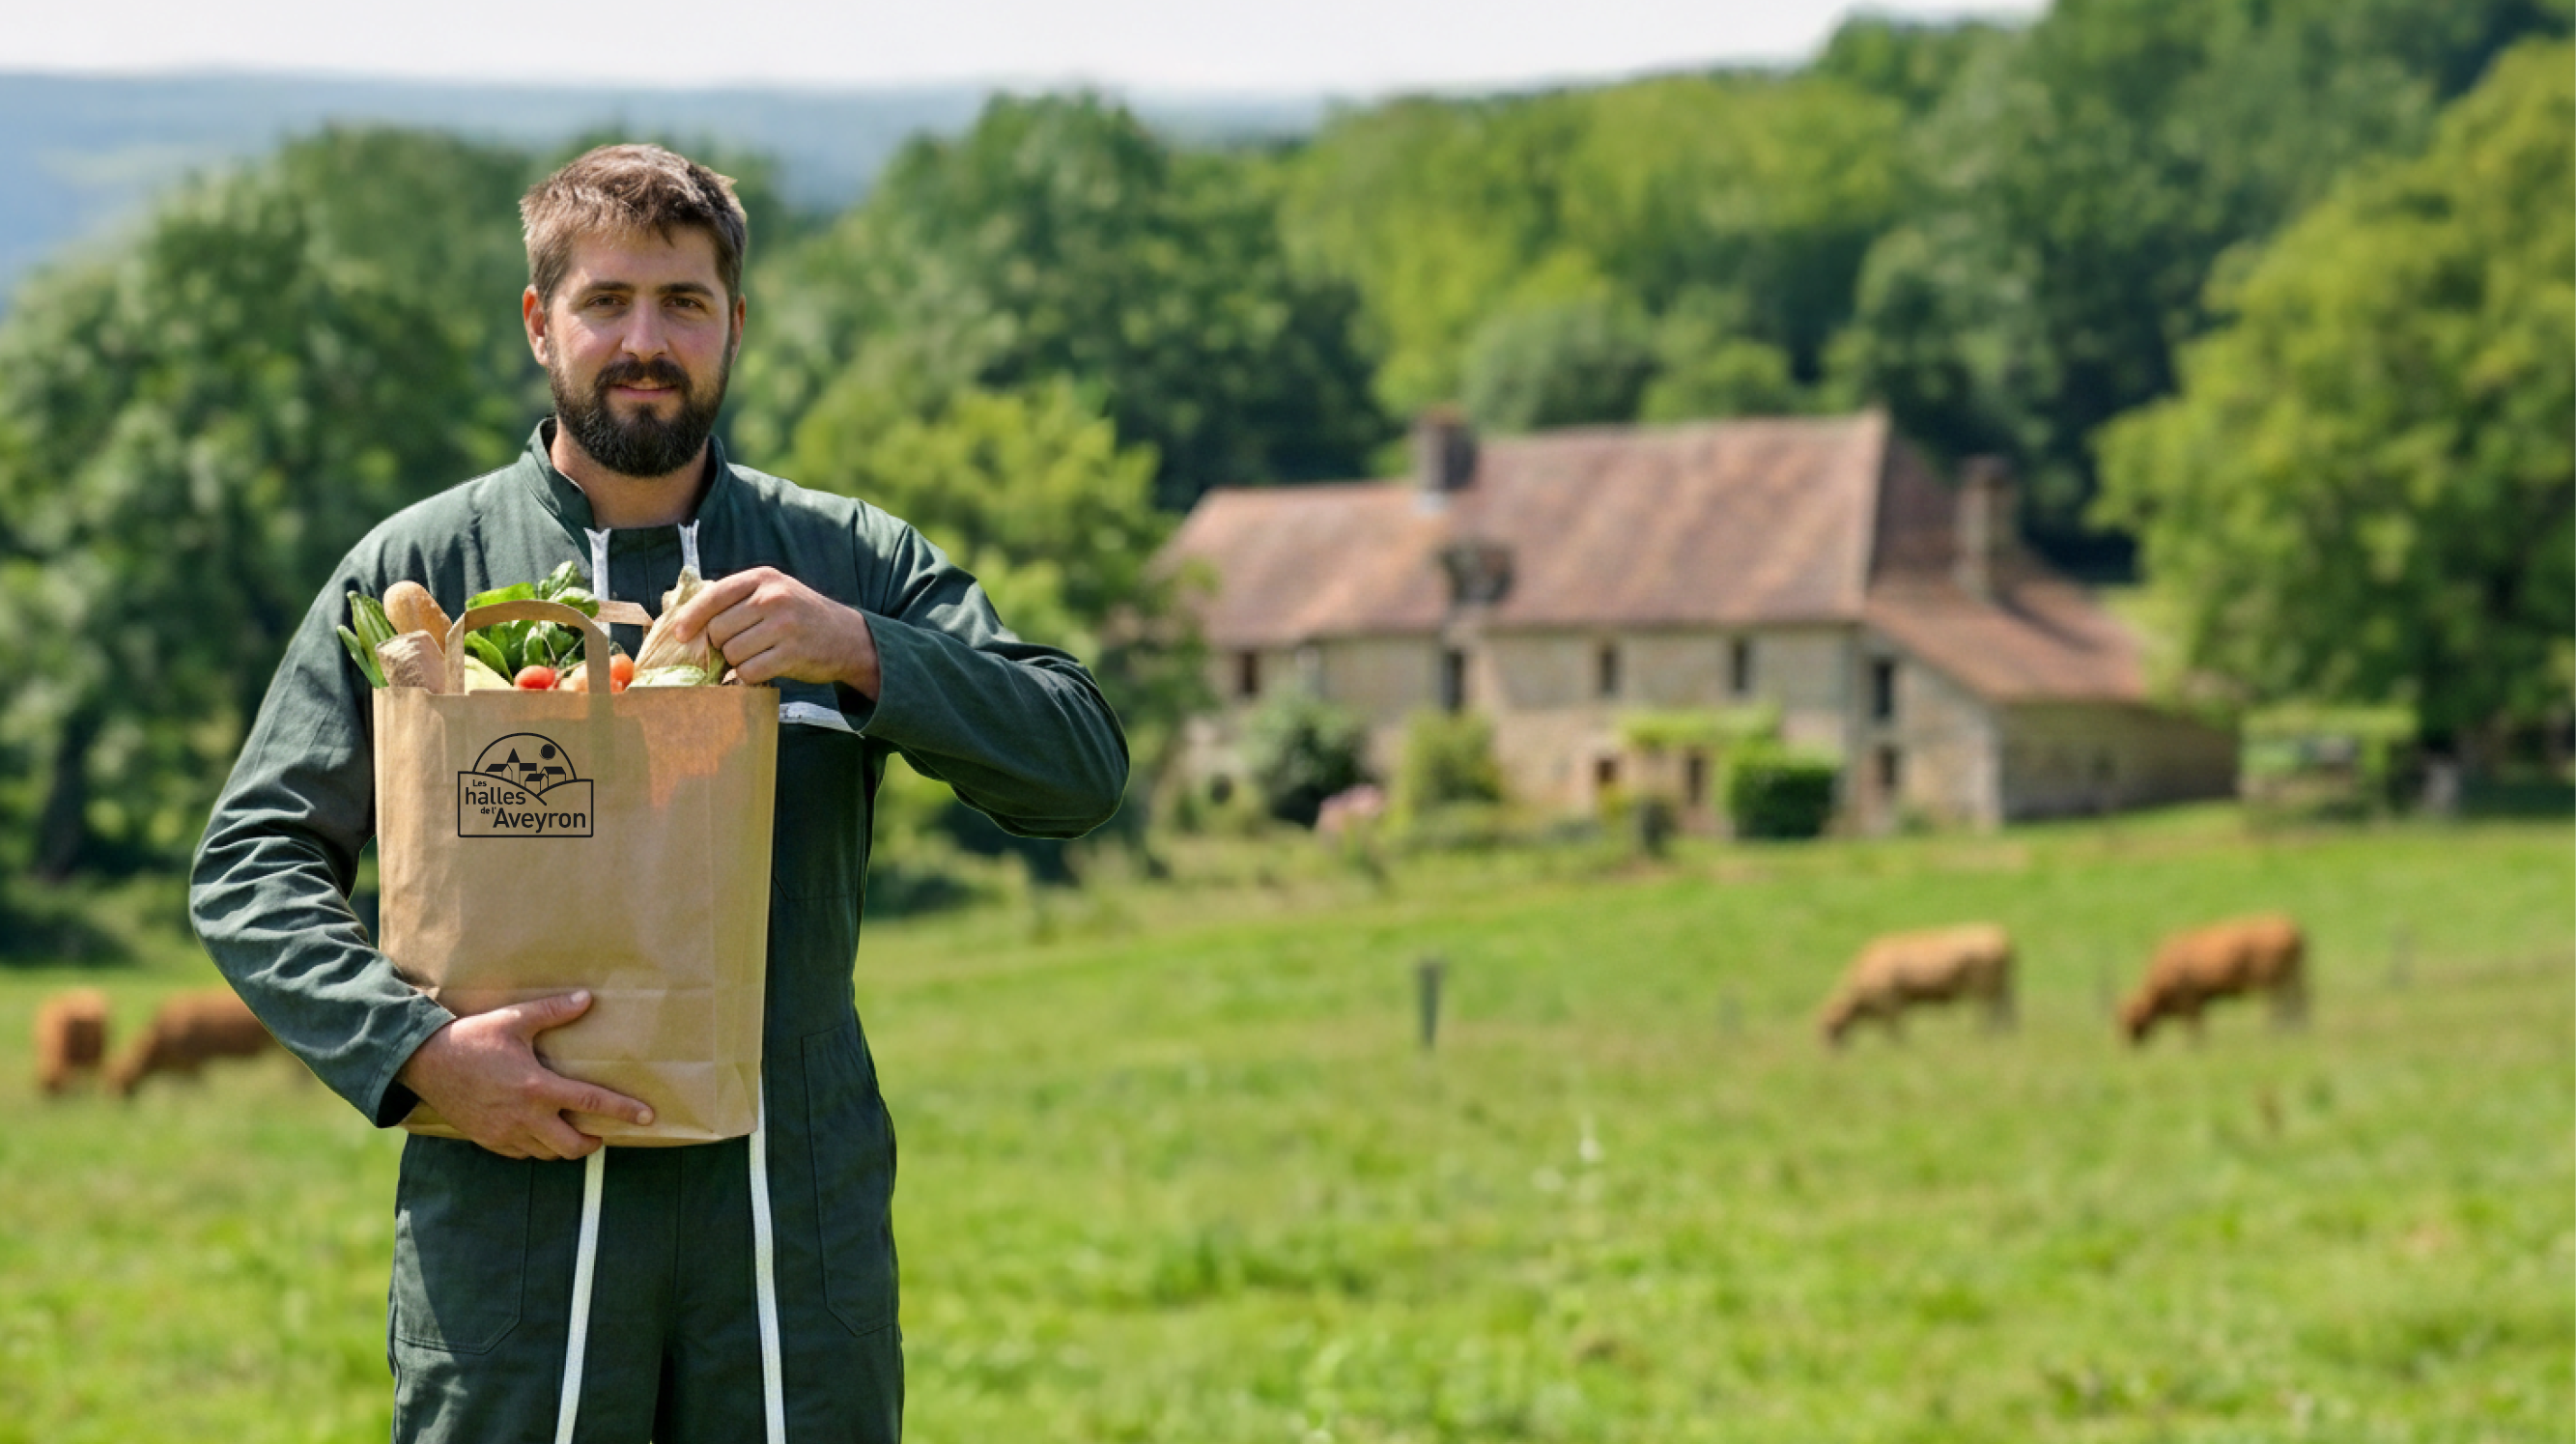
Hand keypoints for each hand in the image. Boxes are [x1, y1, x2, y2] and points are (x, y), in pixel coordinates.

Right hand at [394, 991, 652, 1159]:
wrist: (423, 1063)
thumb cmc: (471, 1039)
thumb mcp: (514, 1019)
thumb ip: (553, 1011)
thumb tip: (587, 999)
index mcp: (537, 1088)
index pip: (592, 1103)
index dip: (624, 1112)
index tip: (648, 1118)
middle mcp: (525, 1117)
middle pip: (573, 1146)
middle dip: (594, 1142)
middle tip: (602, 1131)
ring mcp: (505, 1133)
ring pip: (548, 1154)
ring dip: (566, 1146)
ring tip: (574, 1131)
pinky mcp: (488, 1141)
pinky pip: (523, 1154)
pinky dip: (538, 1148)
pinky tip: (540, 1132)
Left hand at [664, 566, 879, 695]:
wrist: (848, 637)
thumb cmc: (800, 616)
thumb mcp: (774, 591)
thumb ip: (737, 598)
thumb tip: (685, 618)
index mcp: (764, 578)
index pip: (714, 596)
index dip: (691, 617)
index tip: (681, 634)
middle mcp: (773, 598)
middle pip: (719, 629)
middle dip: (720, 644)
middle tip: (737, 647)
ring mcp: (784, 626)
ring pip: (732, 653)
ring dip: (736, 662)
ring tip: (754, 656)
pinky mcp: (792, 655)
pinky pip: (750, 672)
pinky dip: (749, 676)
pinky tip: (762, 669)